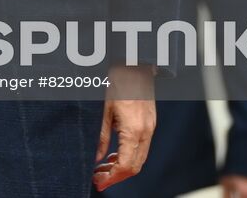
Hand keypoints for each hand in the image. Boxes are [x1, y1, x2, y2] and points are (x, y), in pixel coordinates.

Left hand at [92, 65, 155, 191]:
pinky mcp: (150, 124)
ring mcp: (150, 128)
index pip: (126, 166)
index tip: (98, 182)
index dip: (112, 178)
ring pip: (139, 159)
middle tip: (98, 180)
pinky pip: (141, 148)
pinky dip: (128, 156)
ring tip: (102, 169)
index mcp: (133, 130)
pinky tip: (114, 155)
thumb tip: (96, 158)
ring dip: (121, 167)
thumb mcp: (103, 109)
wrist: (135, 64)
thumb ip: (101, 136)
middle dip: (116, 177)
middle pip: (134, 167)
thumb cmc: (117, 82)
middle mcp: (145, 132)